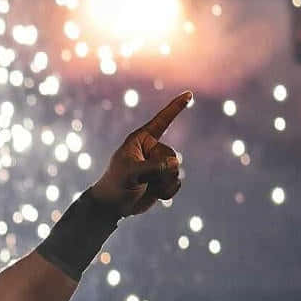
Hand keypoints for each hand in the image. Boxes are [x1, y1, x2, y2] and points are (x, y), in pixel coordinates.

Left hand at [88, 91, 191, 217]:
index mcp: (141, 140)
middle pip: (171, 155)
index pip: (161, 121)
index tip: (188, 94)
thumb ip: (154, 166)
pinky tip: (156, 194)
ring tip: (146, 186)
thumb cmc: (116, 185)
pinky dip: (168, 191)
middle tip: (142, 179)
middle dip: (160, 170)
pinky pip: (176, 182)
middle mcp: (152, 149)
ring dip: (163, 182)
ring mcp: (158, 164)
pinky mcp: (162, 178)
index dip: (175, 107)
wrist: (112, 206)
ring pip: (175, 170)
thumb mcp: (131, 174)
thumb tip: (174, 164)